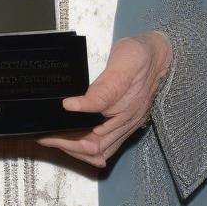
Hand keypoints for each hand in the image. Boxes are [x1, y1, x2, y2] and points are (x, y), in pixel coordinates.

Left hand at [36, 30, 172, 167]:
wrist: (161, 53)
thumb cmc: (140, 56)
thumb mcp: (120, 66)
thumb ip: (100, 90)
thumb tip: (71, 106)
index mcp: (124, 113)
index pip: (92, 139)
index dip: (68, 138)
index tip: (48, 131)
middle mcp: (126, 124)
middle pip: (94, 151)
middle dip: (67, 148)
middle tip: (45, 138)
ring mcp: (126, 124)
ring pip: (100, 151)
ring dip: (76, 150)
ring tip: (56, 138)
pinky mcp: (125, 121)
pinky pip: (106, 144)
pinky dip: (87, 145)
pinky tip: (74, 136)